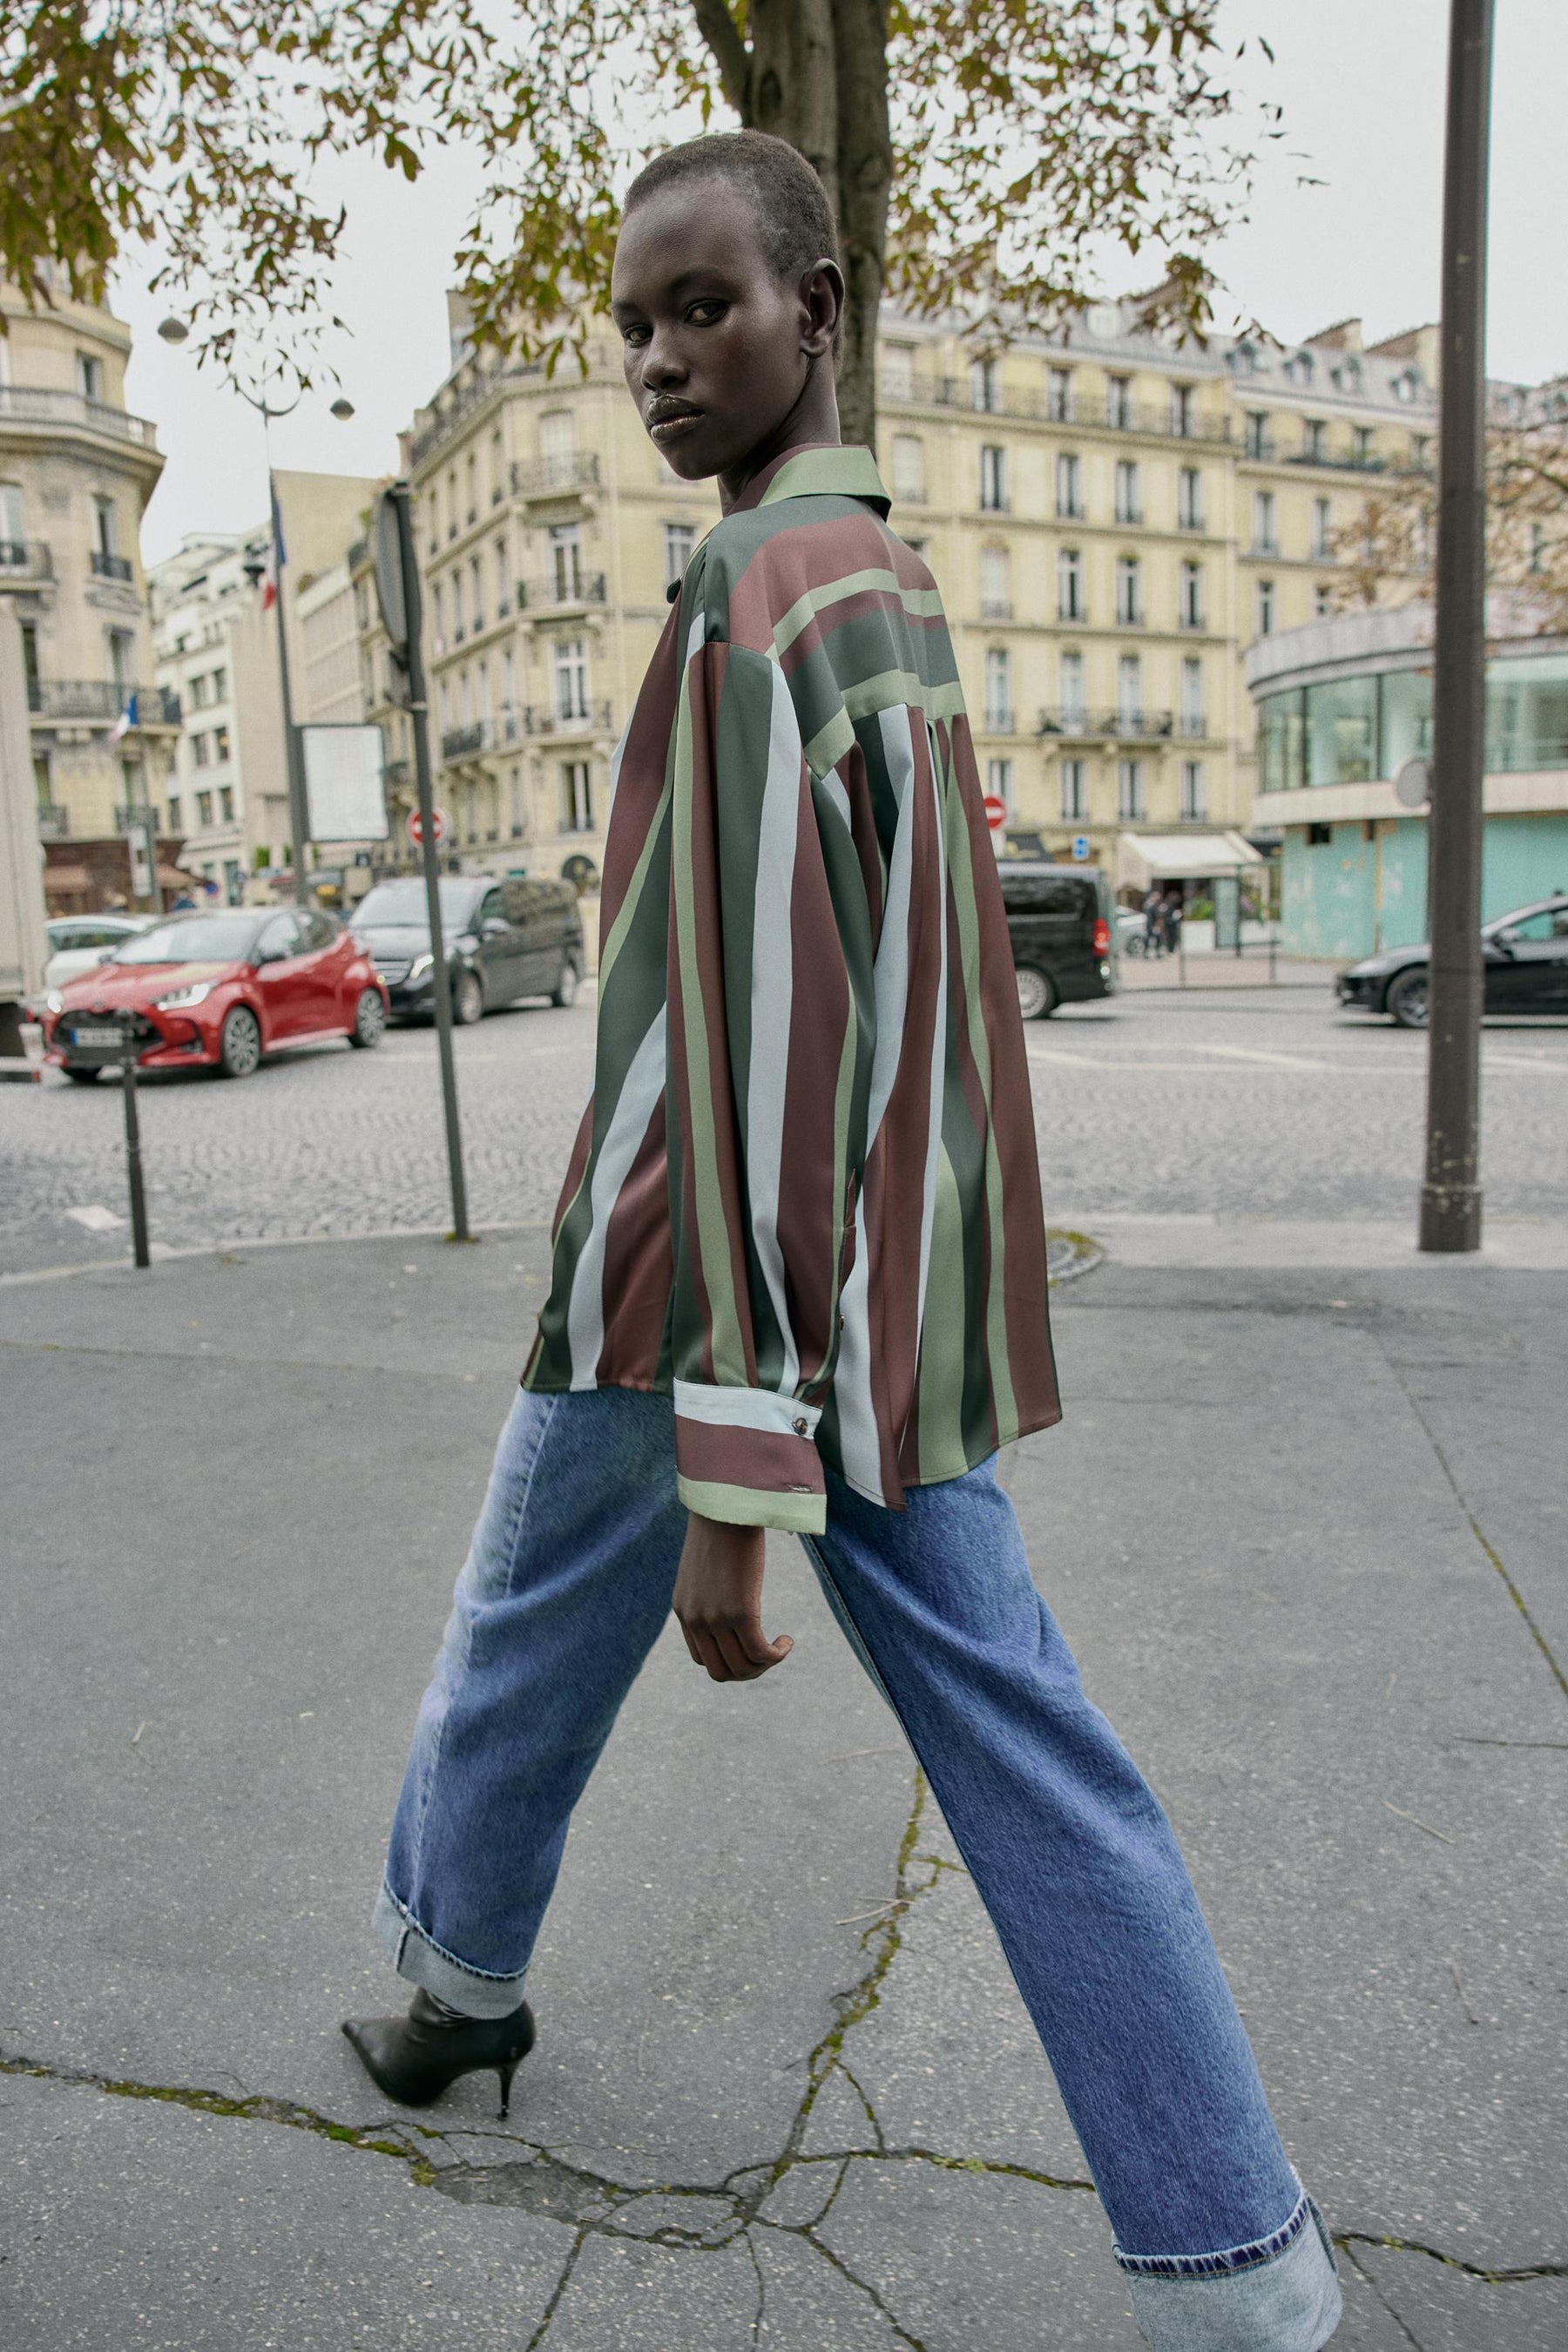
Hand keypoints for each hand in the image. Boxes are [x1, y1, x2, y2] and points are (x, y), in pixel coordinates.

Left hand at [673, 1513, 793, 1681]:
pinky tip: (787, 1640)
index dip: (729, 1660)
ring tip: (780, 1646)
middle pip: (721, 1671)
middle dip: (748, 1671)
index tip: (750, 1644)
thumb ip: (712, 1586)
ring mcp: (715, 1618)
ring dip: (766, 1664)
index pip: (701, 1659)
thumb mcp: (708, 1563)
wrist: (727, 1503)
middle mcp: (695, 1619)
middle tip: (769, 1654)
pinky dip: (777, 1654)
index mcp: (685, 1609)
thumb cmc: (722, 1526)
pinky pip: (760, 1653)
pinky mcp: (740, 1611)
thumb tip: (734, 1591)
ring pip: (742, 1667)